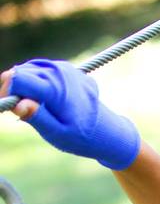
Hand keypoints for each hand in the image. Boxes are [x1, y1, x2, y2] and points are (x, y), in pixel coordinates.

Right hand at [0, 59, 139, 170]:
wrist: (106, 131)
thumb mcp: (57, 134)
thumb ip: (37, 118)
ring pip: (28, 69)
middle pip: (19, 72)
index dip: (8, 93)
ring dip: (24, 86)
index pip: (17, 79)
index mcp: (56, 87)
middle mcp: (58, 71)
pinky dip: (35, 82)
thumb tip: (18, 104)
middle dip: (14, 90)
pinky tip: (44, 99)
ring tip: (35, 107)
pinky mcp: (65, 68)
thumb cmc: (80, 137)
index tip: (10, 109)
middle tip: (22, 112)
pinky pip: (40, 70)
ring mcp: (63, 67)